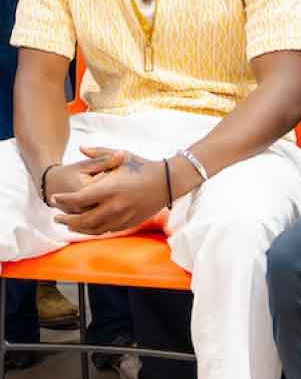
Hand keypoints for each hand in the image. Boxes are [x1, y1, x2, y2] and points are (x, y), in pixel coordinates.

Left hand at [50, 150, 168, 233]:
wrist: (167, 182)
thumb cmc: (143, 166)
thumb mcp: (122, 155)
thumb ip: (100, 153)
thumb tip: (81, 148)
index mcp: (110, 188)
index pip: (79, 199)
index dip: (63, 200)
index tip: (54, 198)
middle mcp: (114, 206)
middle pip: (82, 219)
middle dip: (66, 219)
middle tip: (56, 217)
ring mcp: (121, 217)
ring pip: (92, 228)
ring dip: (77, 227)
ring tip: (68, 224)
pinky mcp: (127, 224)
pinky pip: (105, 230)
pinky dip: (92, 230)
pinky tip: (86, 226)